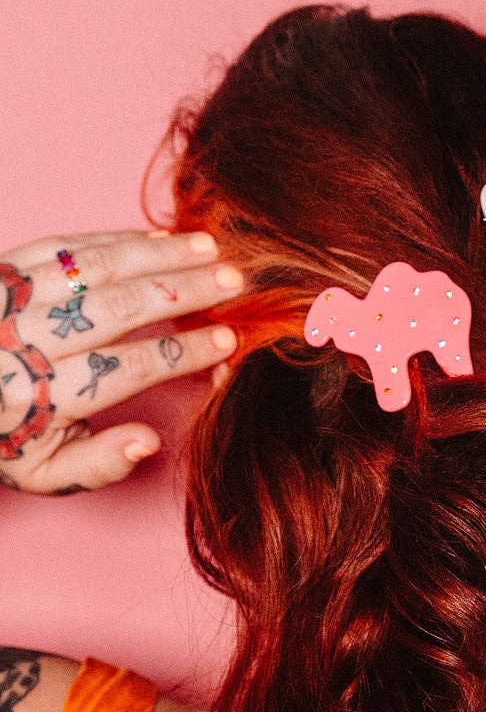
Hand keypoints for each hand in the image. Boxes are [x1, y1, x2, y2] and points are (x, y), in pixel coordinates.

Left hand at [0, 229, 243, 493]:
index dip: (180, 352)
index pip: (123, 368)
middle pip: (116, 309)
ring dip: (158, 255)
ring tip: (210, 248)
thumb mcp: (44, 473)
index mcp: (34, 398)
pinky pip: (66, 246)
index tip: (227, 340)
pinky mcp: (1, 268)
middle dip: (182, 292)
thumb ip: (99, 464)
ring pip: (94, 268)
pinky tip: (160, 239)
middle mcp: (19, 342)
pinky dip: (116, 240)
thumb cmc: (2, 438)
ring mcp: (8, 299)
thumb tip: (150, 442)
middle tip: (235, 282)